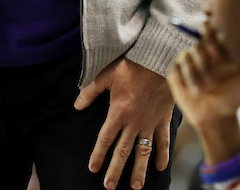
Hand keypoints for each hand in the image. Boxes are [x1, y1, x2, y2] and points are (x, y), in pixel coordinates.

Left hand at [75, 57, 173, 189]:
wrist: (160, 61)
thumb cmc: (132, 66)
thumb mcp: (107, 75)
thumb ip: (90, 91)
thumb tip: (77, 105)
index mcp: (118, 113)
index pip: (105, 139)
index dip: (98, 154)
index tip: (93, 168)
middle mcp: (134, 123)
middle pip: (123, 151)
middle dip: (115, 170)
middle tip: (109, 186)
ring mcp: (149, 123)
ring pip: (143, 152)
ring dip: (139, 170)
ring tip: (135, 187)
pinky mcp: (162, 120)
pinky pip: (163, 141)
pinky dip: (163, 155)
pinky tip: (160, 167)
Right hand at [168, 23, 239, 165]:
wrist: (216, 117)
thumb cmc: (235, 96)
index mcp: (217, 47)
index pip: (210, 26)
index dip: (212, 34)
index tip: (219, 52)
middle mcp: (201, 50)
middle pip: (196, 38)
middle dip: (204, 52)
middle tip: (213, 63)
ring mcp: (187, 60)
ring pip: (187, 55)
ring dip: (196, 73)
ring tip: (206, 89)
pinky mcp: (176, 72)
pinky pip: (177, 67)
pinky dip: (186, 79)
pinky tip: (194, 91)